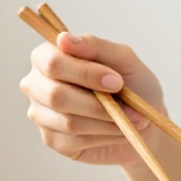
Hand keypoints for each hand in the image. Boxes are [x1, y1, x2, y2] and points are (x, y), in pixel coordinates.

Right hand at [19, 33, 165, 166]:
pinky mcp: (52, 139)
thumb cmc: (131, 85)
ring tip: (130, 119)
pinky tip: (118, 131)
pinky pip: (74, 141)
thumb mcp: (122, 59)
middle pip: (56, 96)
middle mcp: (36, 84)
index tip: (117, 82)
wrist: (143, 123)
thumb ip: (95, 46)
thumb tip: (63, 39)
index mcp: (47, 57)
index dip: (85, 73)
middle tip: (128, 107)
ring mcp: (41, 114)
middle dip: (97, 104)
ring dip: (106, 122)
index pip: (52, 62)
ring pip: (69, 122)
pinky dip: (104, 136)